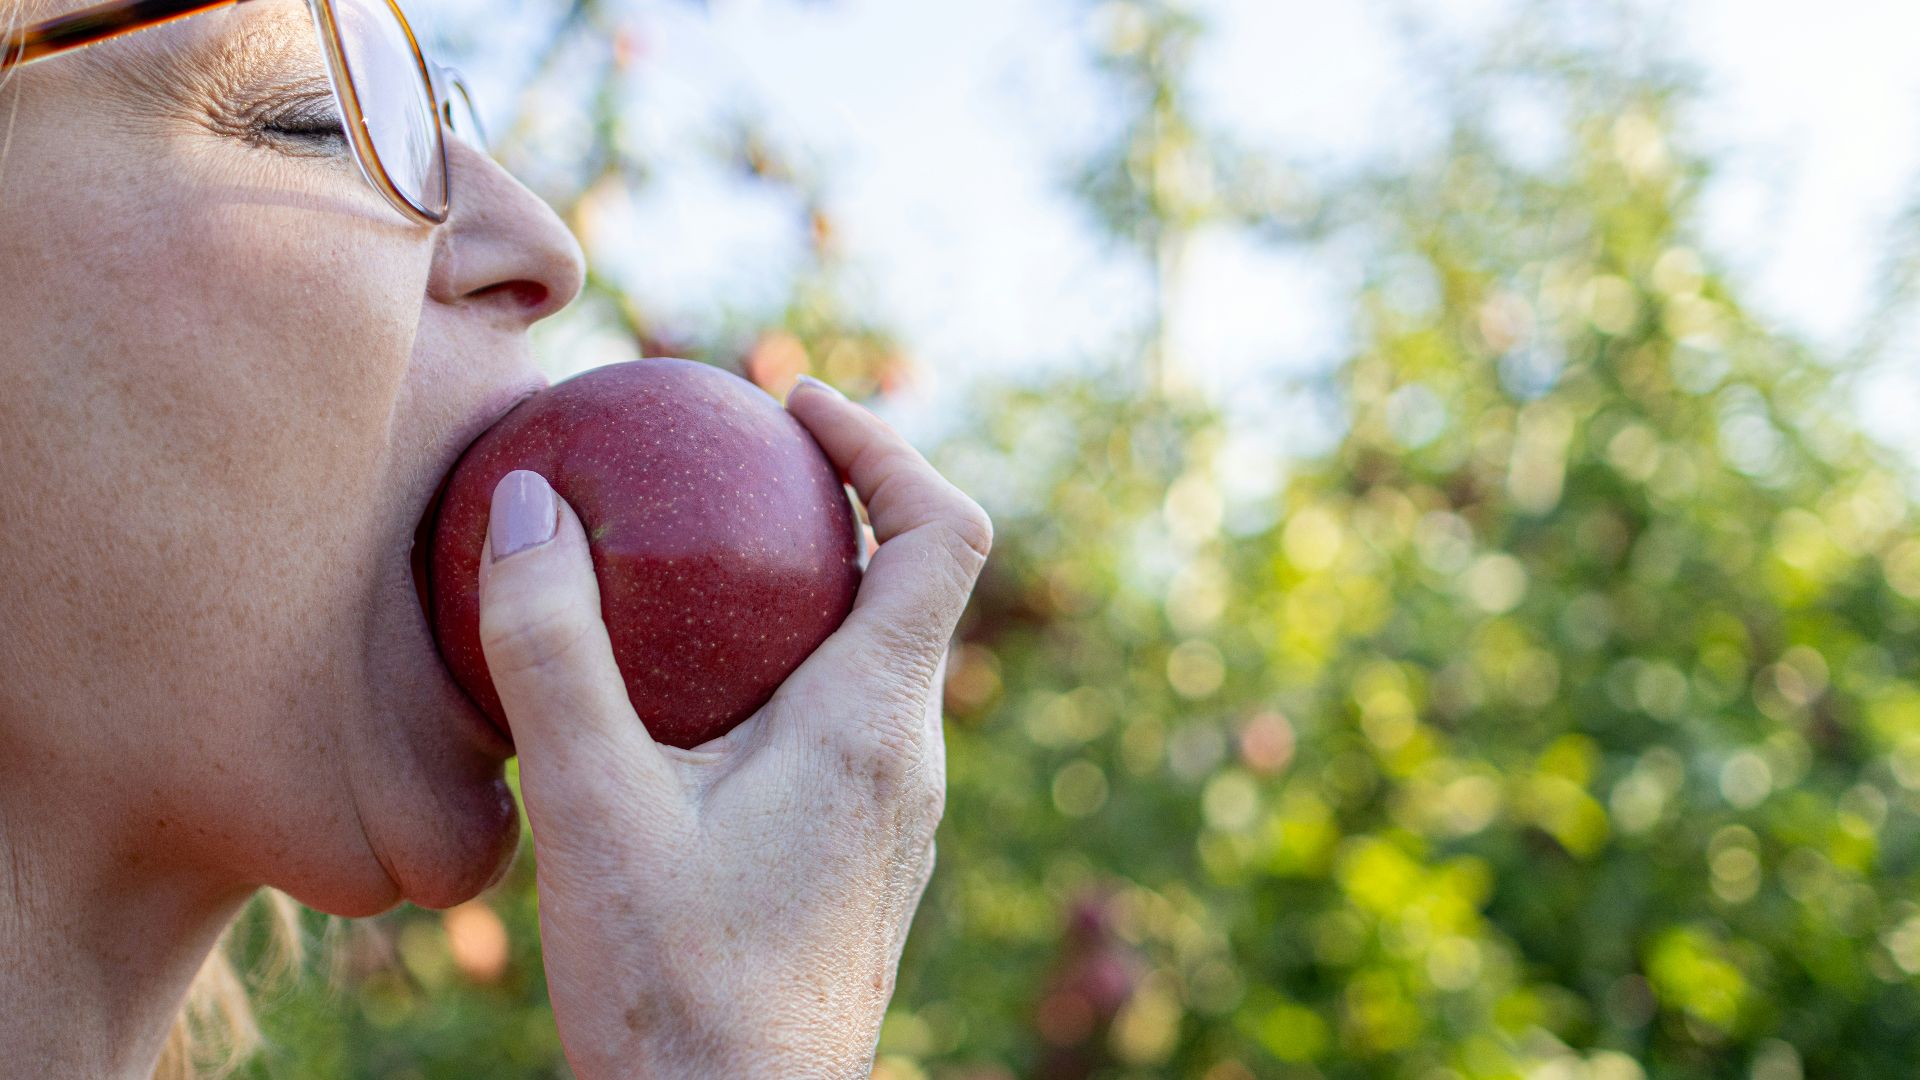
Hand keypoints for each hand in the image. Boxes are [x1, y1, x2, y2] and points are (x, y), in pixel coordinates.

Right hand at [475, 378, 991, 1078]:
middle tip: (727, 467)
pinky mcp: (865, 857)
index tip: (794, 402)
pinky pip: (849, 723)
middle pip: (912, 584)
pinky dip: (790, 668)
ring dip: (809, 590)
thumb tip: (529, 505)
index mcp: (873, 723)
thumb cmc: (672, 987)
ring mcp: (897, 815)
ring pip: (877, 659)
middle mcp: (911, 760)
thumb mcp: (588, 808)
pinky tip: (690, 703)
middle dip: (833, 503)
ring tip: (700, 569)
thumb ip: (552, 651)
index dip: (884, 445)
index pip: (941, 531)